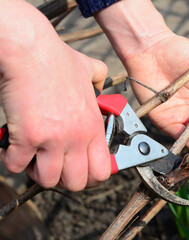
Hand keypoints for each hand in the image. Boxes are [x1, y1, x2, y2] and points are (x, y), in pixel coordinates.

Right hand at [0, 1, 109, 190]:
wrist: (31, 50)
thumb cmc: (57, 59)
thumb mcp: (89, 71)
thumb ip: (99, 80)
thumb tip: (100, 83)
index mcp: (93, 126)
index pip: (102, 171)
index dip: (90, 177)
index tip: (79, 171)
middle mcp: (77, 136)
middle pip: (76, 183)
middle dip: (63, 179)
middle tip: (54, 166)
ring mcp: (53, 139)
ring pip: (48, 180)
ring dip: (37, 172)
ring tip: (33, 156)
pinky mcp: (27, 136)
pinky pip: (17, 166)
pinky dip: (13, 160)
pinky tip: (13, 146)